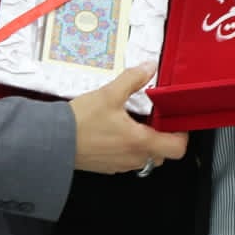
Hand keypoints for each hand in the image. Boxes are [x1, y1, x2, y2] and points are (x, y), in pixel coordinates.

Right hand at [69, 64, 186, 173]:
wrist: (52, 141)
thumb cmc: (80, 123)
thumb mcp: (109, 94)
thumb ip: (132, 79)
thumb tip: (148, 68)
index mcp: (140, 142)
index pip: (177, 148)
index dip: (181, 134)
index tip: (175, 121)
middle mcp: (133, 158)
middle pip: (162, 154)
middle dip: (162, 137)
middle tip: (154, 119)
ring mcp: (120, 165)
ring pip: (144, 157)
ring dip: (144, 142)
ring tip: (132, 123)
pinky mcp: (107, 166)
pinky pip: (127, 159)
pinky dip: (127, 147)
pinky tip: (114, 131)